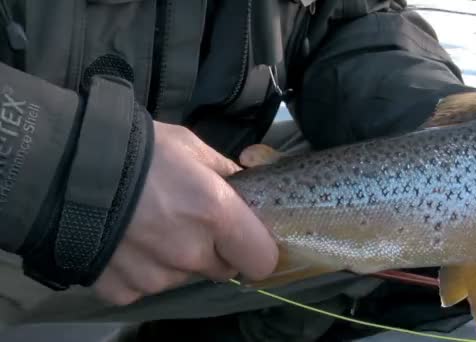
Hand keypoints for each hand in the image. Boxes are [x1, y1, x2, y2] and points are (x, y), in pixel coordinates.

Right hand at [92, 121, 278, 304]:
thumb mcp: (191, 147)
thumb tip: (245, 186)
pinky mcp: (123, 290)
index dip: (256, 249)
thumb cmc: (137, 149)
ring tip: (148, 224)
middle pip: (221, 268)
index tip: (245, 237)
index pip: (262, 261)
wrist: (64, 166)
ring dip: (175, 258)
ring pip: (182, 276)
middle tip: (189, 221)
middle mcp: (190, 254)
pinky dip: (139, 269)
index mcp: (216, 215)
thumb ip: (226, 173)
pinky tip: (125, 241)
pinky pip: (144, 285)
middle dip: (213, 249)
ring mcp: (155, 277)